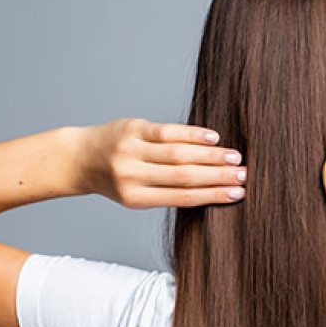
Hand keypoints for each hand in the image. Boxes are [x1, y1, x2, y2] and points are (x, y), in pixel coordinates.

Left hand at [74, 117, 246, 207]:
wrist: (81, 158)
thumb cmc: (117, 179)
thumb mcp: (137, 194)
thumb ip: (168, 191)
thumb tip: (214, 187)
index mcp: (135, 198)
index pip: (181, 197)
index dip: (212, 195)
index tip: (238, 194)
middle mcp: (132, 175)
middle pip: (183, 176)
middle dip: (217, 176)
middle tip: (245, 176)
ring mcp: (131, 150)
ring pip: (178, 153)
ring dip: (210, 156)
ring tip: (235, 158)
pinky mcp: (132, 128)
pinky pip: (166, 131)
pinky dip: (192, 135)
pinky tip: (213, 138)